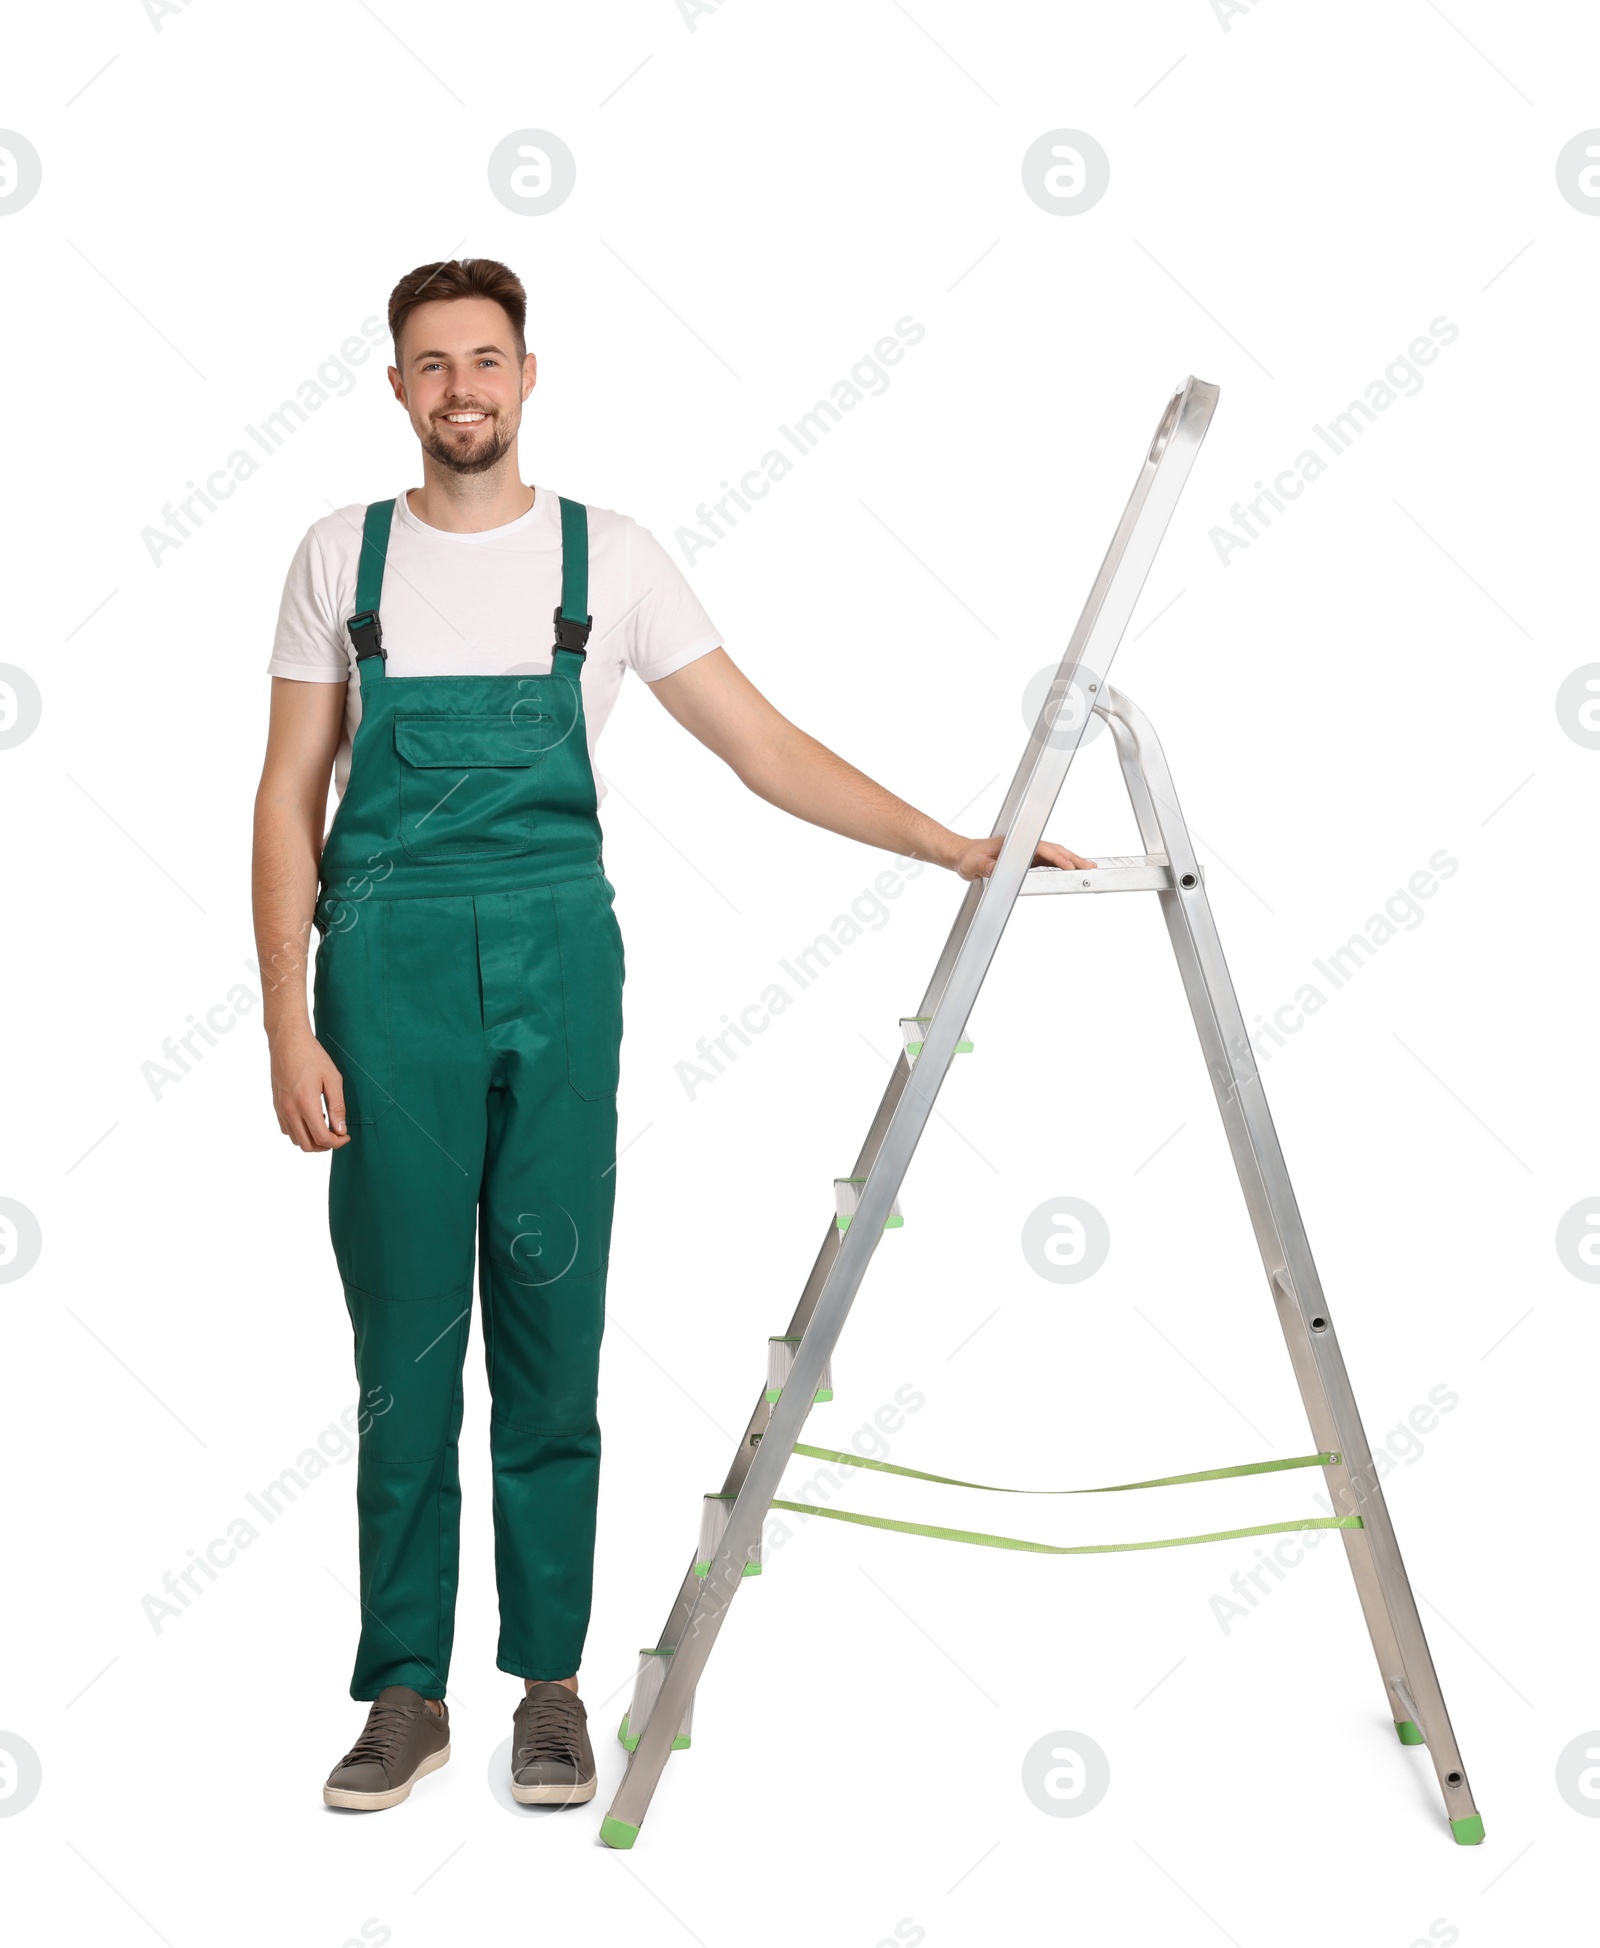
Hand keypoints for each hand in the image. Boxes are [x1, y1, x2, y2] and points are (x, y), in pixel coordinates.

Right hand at [270, 1022, 350, 1150]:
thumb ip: (337, 1106)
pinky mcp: (276, 1104)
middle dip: (325, 1146)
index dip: (337, 1142)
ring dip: (311, 1140)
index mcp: (306, 1104)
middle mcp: (290, 1110)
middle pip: (306, 1145)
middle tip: (337, 1135)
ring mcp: (280, 1108)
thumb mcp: (333, 1079)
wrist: (287, 1041)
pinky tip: (311, 1119)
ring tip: (325, 1126)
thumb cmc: (312, 1056)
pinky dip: (299, 1132)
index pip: (321, 1138)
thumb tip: (341, 1130)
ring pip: (295, 1139)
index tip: (346, 1135)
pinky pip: (286, 1128)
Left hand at [949, 835, 1098, 881]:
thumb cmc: (968, 857)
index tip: (1070, 867)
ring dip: (1071, 861)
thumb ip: (984, 866)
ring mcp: (1026, 852)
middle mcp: (1024, 845)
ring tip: (1088, 869)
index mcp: (1015, 842)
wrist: (962, 855)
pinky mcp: (1026, 859)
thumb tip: (994, 869)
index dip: (1057, 858)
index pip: (1042, 849)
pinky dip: (1061, 866)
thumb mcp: (974, 864)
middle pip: (1054, 850)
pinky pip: (1047, 862)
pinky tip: (1070, 872)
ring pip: (1054, 856)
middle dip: (1073, 859)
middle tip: (1090, 868)